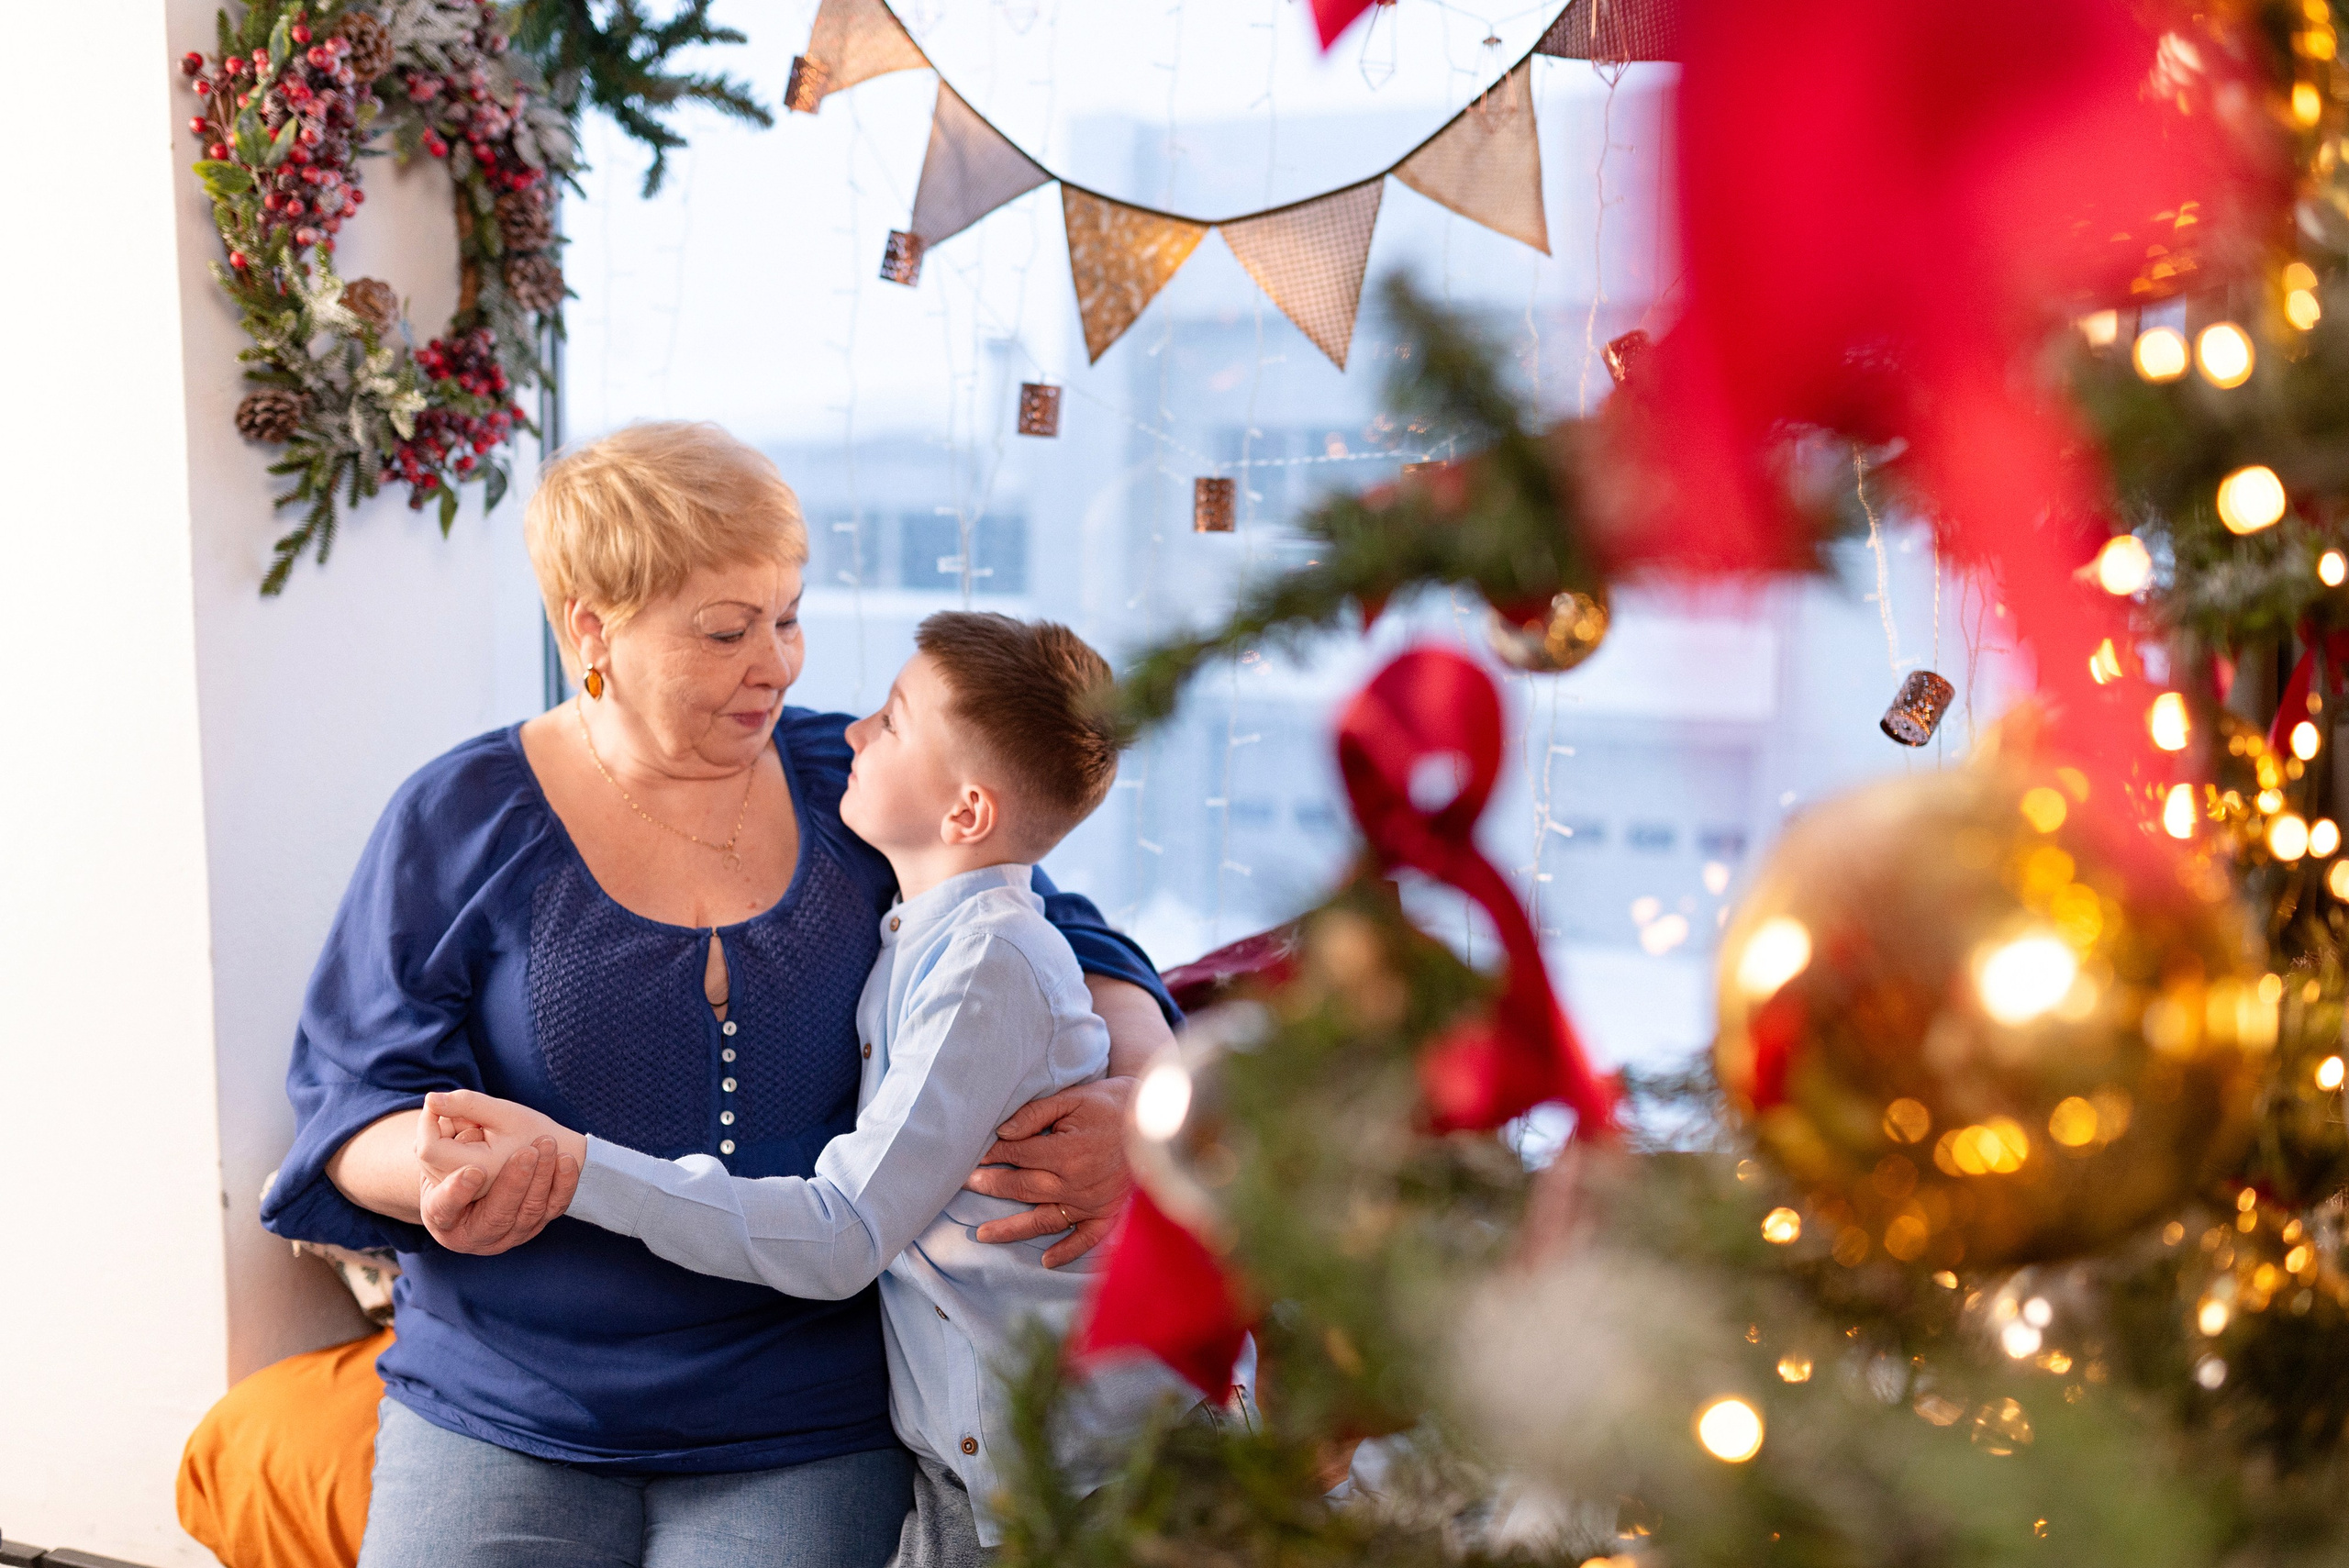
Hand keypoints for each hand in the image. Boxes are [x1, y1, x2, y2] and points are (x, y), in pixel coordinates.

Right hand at [414, 1091, 585, 1255]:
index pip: (444, 1209)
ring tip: (547, 1146)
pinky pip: (554, 1208)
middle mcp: (474, 1233)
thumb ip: (441, 1124)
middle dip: (514, 1184)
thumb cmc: (457, 1160)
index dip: (457, 1193)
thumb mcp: (445, 1144)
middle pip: (496, 1215)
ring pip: (528, 1213)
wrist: (486, 1180)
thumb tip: (434, 1099)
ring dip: (541, 1179)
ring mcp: (508, 1234)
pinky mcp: (536, 1224)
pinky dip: (563, 1185)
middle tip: (527, 1153)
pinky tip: (566, 1160)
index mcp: (440, 1215)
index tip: (474, 1171)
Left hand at [964, 1076, 1133, 1267]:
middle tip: (964, 1185)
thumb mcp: (1073, 1098)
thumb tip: (1002, 1133)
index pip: (1018, 1156)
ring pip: (1044, 1220)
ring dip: (1012, 1228)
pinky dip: (1068, 1252)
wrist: (1154, 1117)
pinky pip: (1086, 1239)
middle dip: (991, 1186)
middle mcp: (1077, 1183)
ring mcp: (1092, 1202)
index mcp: (1067, 1153)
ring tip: (983, 1235)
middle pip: (1023, 1188)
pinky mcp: (1109, 1212)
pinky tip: (1047, 1261)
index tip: (973, 1154)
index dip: (993, 1154)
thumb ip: (1036, 1114)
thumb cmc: (1111, 1103)